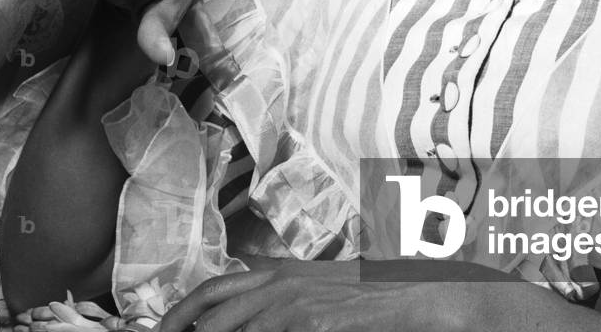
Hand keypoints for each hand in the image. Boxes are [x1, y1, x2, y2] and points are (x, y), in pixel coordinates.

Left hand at [157, 260, 523, 331]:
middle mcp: (279, 282)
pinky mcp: (313, 320)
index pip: (213, 288)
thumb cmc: (371, 303)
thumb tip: (252, 320)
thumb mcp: (319, 296)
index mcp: (278, 274)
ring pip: (229, 328)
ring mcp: (295, 302)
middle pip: (210, 310)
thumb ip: (282, 304)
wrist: (421, 299)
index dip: (179, 313)